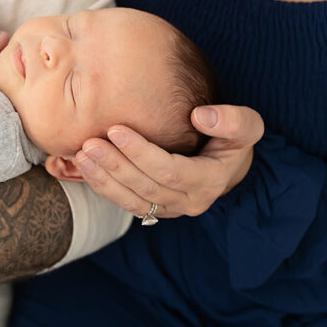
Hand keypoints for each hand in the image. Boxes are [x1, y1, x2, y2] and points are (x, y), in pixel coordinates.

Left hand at [72, 105, 264, 218]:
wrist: (225, 165)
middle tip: (89, 143)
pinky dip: (102, 187)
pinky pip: (124, 203)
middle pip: (146, 188)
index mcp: (210, 182)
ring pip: (131, 201)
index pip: (170, 172)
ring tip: (80, 155)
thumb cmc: (231, 139)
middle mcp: (189, 202)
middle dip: (116, 166)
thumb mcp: (246, 126)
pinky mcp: (153, 210)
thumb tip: (201, 116)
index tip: (116, 130)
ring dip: (103, 179)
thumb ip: (233, 120)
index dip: (142, 153)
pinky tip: (84, 167)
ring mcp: (169, 209)